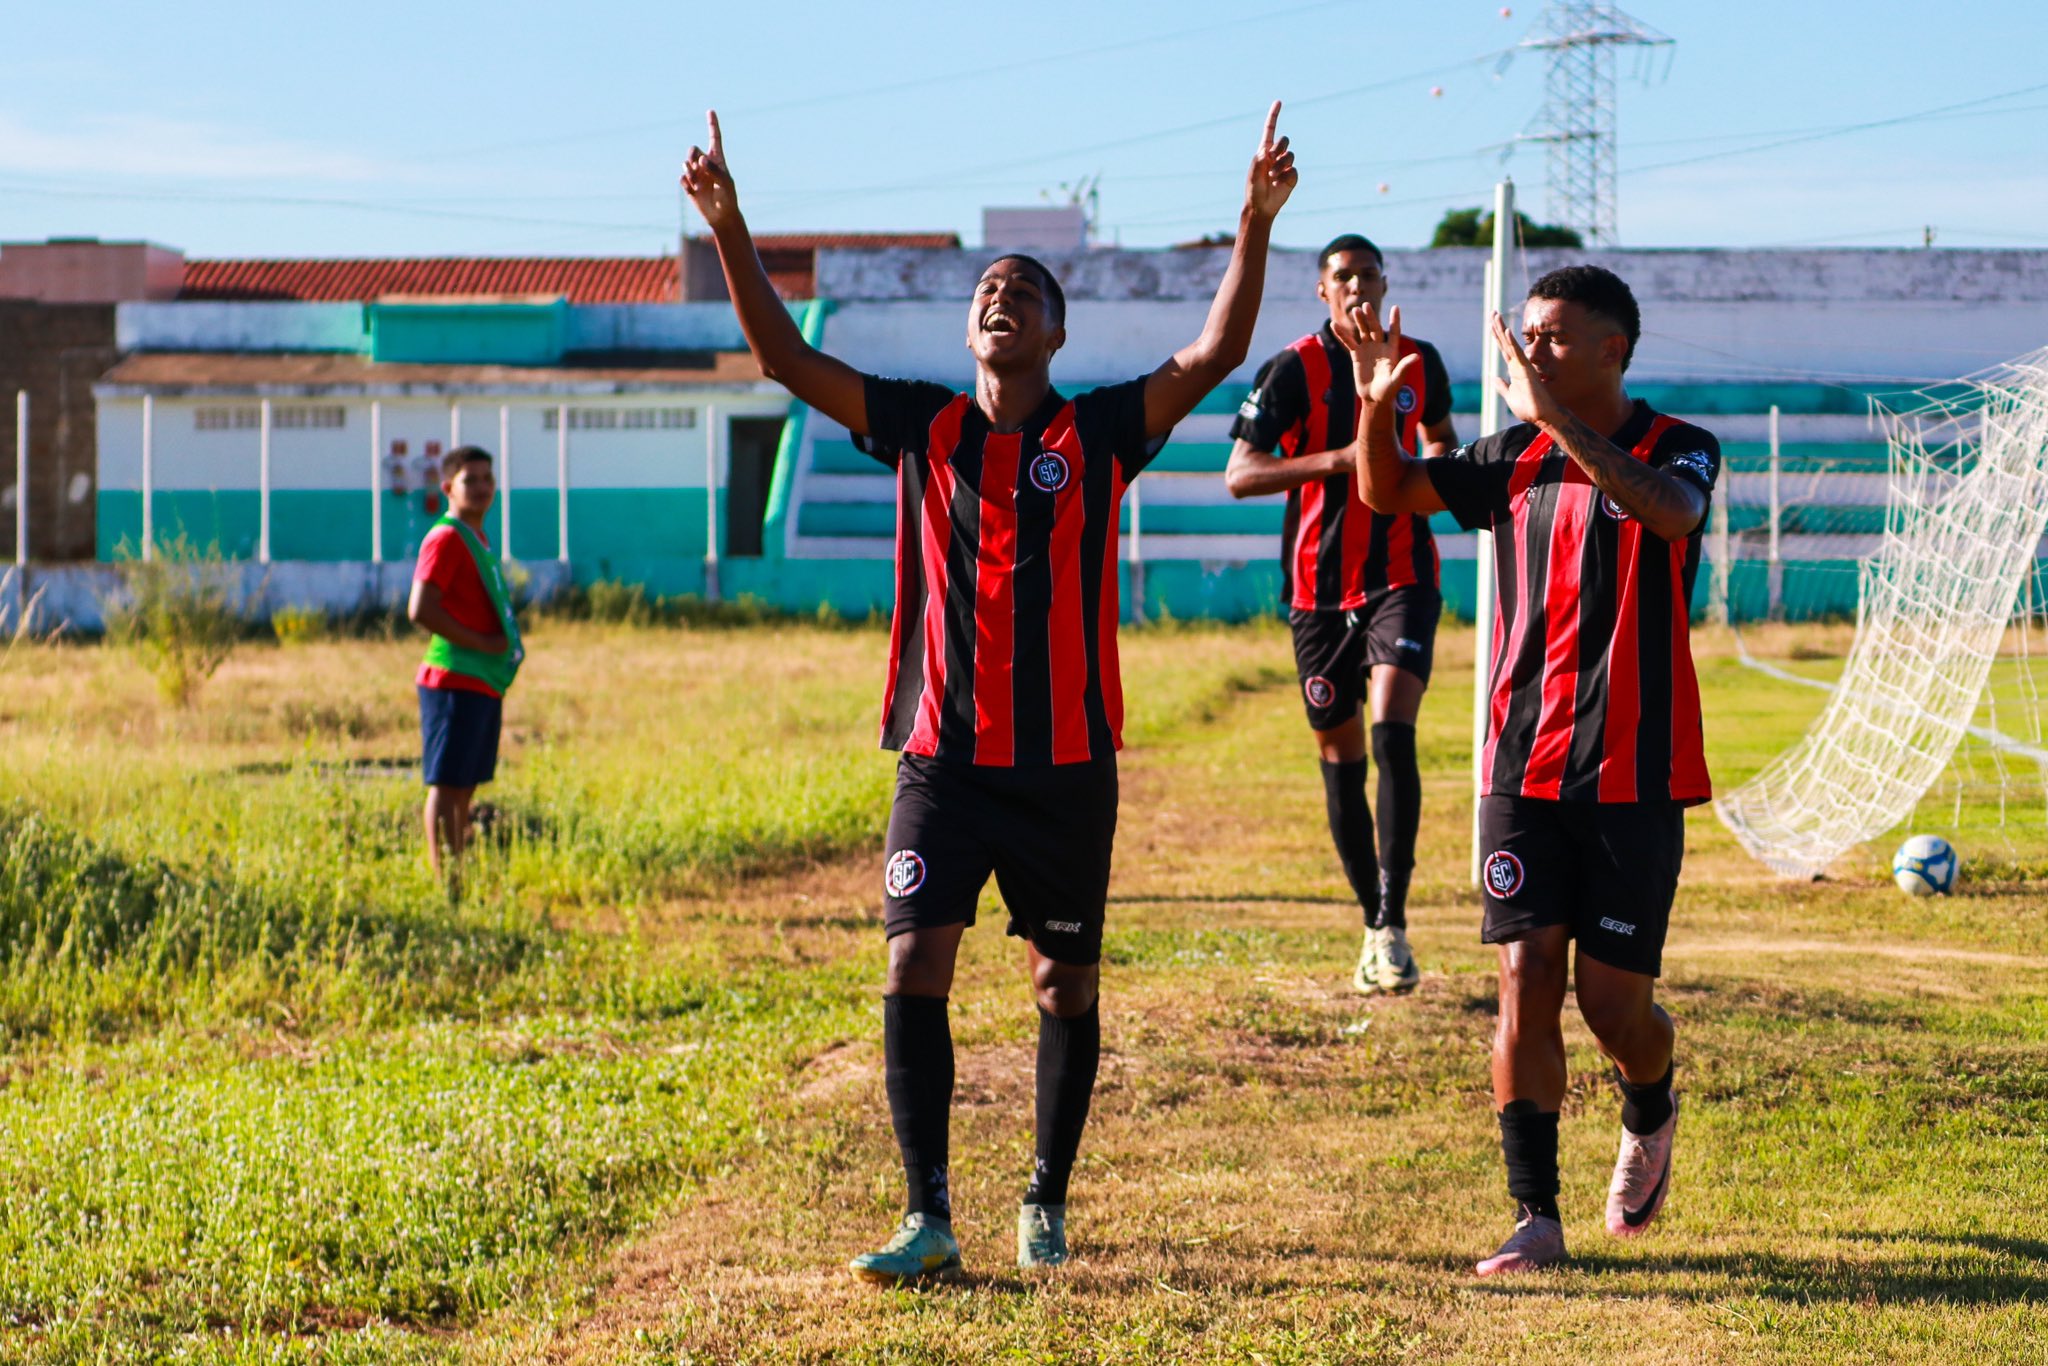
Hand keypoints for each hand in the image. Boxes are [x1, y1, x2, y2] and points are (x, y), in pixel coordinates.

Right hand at [682, 110, 738, 229]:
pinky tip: (692, 189)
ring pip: (686, 163)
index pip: (714, 139)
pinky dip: (685, 182)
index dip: (712, 125)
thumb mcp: (725, 183)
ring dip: (689, 170)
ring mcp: (697, 175)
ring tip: (696, 181)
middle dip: (692, 154)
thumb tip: (702, 159)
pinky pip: (682, 178)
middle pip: (693, 150)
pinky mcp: (690, 186)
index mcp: (718, 160)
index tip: (711, 111)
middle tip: (697, 164)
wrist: (722, 216)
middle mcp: (706, 165)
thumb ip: (714, 170)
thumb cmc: (728, 198)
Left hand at [1244, 101, 1296, 219]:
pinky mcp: (1292, 176)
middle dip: (1279, 148)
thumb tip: (1269, 152)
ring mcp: (1285, 165)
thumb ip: (1260, 159)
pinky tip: (1278, 184)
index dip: (1274, 116)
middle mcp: (1276, 156)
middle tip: (1271, 161)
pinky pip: (1293, 171)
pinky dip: (1285, 177)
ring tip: (1272, 177)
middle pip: (1284, 141)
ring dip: (1280, 166)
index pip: (1270, 130)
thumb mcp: (1254, 171)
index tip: (1278, 102)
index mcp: (1264, 151)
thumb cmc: (1253, 188)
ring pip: (1290, 156)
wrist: (1261, 205)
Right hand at [1336, 302, 1420, 407]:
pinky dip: (1342, 334)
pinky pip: (1349, 342)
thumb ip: (1404, 367)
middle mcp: (1380, 346)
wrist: (1374, 398)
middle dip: (1371, 318)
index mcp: (1392, 350)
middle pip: (1375, 328)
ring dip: (1359, 321)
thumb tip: (1417, 357)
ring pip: (1363, 332)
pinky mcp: (1357, 355)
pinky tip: (1334, 325)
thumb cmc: (1388, 390)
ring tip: (1355, 310)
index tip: (1395, 308)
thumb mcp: (1397, 379)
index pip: (1395, 332)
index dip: (1395, 321)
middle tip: (1365, 305)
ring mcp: (1368, 349)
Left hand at [1488, 311, 1565, 426]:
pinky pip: (1516, 352)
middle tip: (1492, 312)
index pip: (1503, 349)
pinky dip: (1511, 341)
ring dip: (1502, 329)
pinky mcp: (1525, 369)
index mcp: (1514, 369)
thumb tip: (1493, 377)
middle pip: (1505, 342)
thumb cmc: (1528, 407)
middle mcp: (1518, 364)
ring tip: (1495, 315)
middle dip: (1497, 327)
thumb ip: (1501, 386)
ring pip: (1509, 343)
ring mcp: (1522, 365)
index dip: (1497, 336)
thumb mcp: (1509, 395)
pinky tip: (1506, 330)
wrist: (1540, 415)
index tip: (1491, 323)